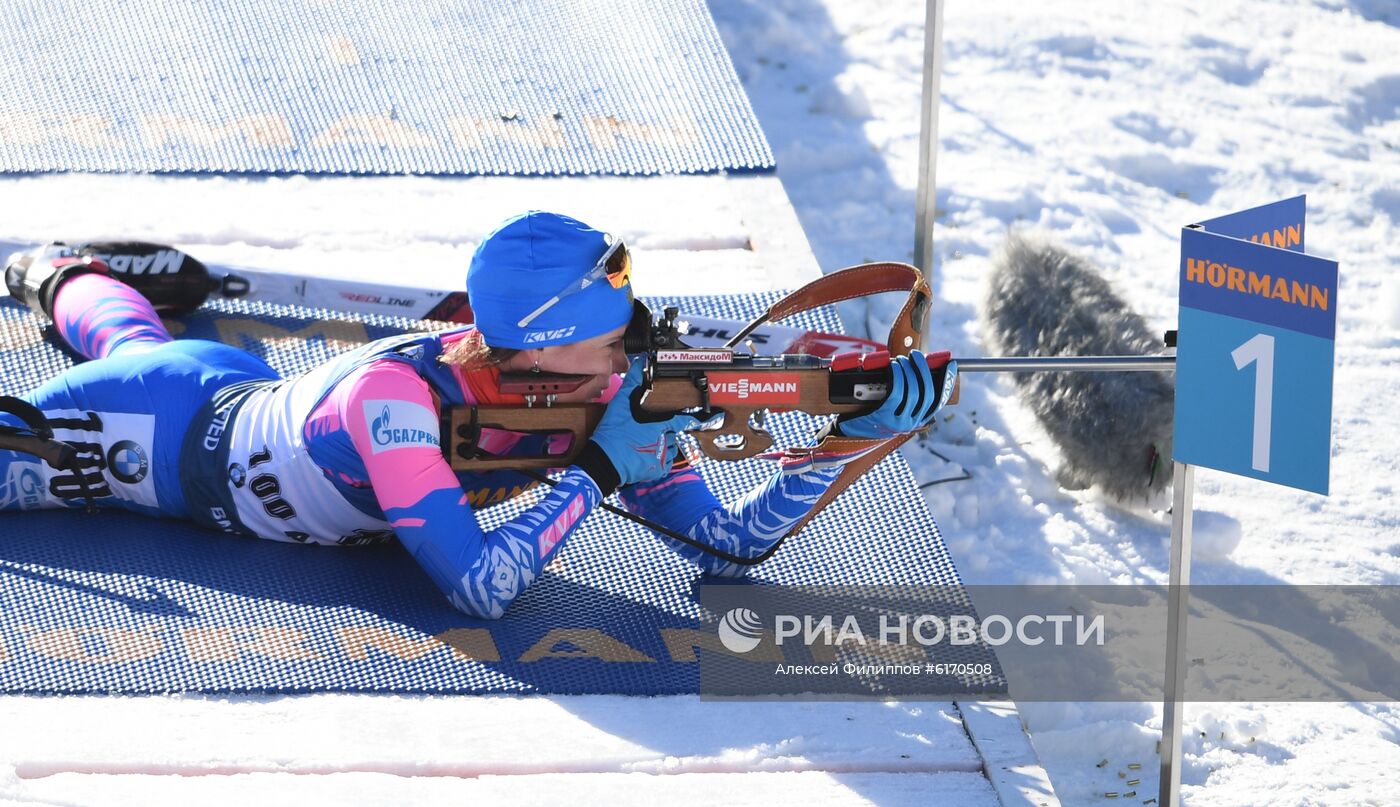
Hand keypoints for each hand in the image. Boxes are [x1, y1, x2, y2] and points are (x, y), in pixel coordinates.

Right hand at [576, 357, 699, 490]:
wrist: (604, 462)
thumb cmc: (613, 434)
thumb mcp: (620, 404)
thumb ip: (633, 382)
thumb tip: (640, 362)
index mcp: (660, 425)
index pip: (684, 420)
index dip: (696, 419)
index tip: (709, 418)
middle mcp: (665, 441)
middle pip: (672, 432)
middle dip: (664, 430)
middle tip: (646, 431)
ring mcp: (662, 457)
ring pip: (669, 447)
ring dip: (661, 444)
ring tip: (643, 443)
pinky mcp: (658, 470)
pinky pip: (665, 462)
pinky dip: (658, 458)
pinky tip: (644, 454)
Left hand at [836, 349, 956, 438]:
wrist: (848, 434)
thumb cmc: (870, 416)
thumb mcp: (893, 410)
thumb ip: (906, 397)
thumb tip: (915, 368)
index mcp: (917, 421)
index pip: (938, 401)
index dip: (947, 382)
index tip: (951, 365)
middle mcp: (911, 423)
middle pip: (927, 393)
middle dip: (923, 370)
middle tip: (916, 355)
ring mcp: (898, 422)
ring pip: (913, 392)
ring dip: (908, 371)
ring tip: (901, 360)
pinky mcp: (884, 417)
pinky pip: (896, 393)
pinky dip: (897, 377)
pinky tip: (893, 367)